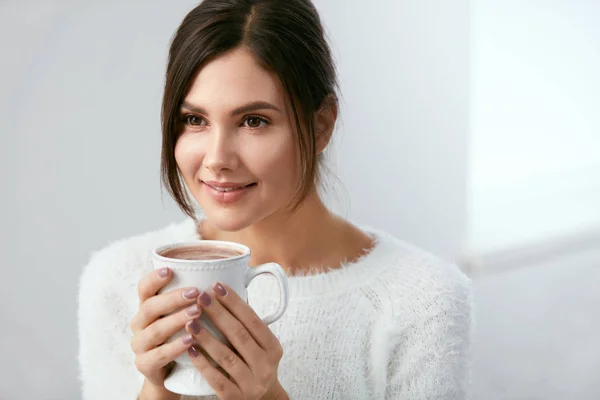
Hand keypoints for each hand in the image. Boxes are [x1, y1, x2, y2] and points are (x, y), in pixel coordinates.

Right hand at [129, 267, 200, 389]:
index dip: (154, 279)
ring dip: (176, 320)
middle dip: (173, 299)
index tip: (170, 270)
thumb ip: (199, 298)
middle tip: (196, 293)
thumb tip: (236, 276)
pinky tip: (190, 341)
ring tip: (196, 314)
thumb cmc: (184, 336)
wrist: (173, 374)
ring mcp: (140, 345)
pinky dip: (174, 347)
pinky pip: (157, 355)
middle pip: (149, 307)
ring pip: (154, 330)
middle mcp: (140, 324)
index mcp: (148, 307)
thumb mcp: (187, 315)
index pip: (144, 288)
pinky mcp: (144, 365)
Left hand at [185, 283, 286, 399]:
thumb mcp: (261, 346)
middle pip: (239, 335)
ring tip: (190, 321)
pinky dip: (202, 363)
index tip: (218, 286)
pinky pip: (216, 379)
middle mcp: (265, 366)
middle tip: (201, 297)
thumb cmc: (255, 365)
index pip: (254, 321)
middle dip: (218, 314)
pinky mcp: (235, 398)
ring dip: (207, 337)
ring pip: (226, 357)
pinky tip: (190, 349)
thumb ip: (248, 327)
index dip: (235, 302)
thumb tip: (223, 294)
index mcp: (273, 348)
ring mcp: (251, 384)